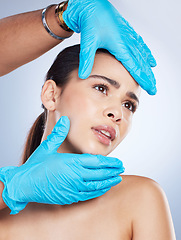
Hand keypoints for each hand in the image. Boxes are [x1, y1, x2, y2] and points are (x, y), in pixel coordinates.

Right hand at [0, 116, 123, 214]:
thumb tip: (65, 119)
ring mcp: (73, 188)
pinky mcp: (69, 197)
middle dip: (113, 171)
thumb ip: (59, 133)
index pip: (96, 162)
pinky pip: (88, 195)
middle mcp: (74, 176)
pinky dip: (98, 191)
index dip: (109, 162)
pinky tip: (103, 189)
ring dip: (109, 181)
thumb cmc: (35, 165)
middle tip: (122, 168)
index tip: (118, 161)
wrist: (24, 185)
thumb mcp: (47, 147)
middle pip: (99, 173)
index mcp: (71, 162)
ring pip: (96, 185)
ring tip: (118, 178)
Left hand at [63, 0, 156, 94]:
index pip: (135, 66)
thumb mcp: (87, 41)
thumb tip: (83, 75)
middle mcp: (126, 40)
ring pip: (141, 54)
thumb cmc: (89, 19)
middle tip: (153, 88)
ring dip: (147, 66)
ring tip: (152, 76)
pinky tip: (148, 58)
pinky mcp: (125, 31)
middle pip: (141, 62)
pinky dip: (145, 52)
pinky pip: (139, 44)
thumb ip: (86, 59)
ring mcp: (127, 35)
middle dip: (148, 76)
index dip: (143, 78)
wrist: (90, 3)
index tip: (150, 88)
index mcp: (119, 44)